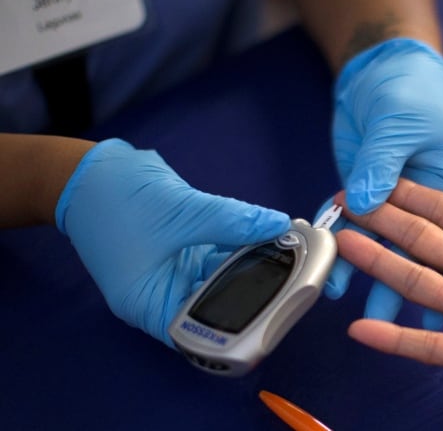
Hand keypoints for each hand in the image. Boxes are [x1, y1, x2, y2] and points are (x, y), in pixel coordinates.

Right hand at [56, 139, 289, 346]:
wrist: (88, 169)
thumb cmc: (117, 199)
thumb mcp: (181, 212)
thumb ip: (233, 221)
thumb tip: (278, 225)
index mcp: (149, 304)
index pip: (201, 334)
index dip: (239, 328)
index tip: (277, 311)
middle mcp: (162, 295)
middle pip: (217, 305)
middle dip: (254, 291)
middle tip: (295, 279)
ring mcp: (173, 272)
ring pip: (222, 278)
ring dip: (252, 265)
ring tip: (290, 254)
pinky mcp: (182, 251)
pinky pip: (217, 255)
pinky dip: (240, 247)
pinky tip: (269, 238)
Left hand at [326, 38, 442, 328]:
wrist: (378, 70)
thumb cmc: (412, 90)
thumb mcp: (401, 124)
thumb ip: (383, 165)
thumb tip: (366, 202)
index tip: (440, 312)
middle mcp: (426, 204)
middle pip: (418, 255)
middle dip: (405, 289)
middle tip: (394, 320)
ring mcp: (393, 202)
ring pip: (382, 247)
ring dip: (368, 274)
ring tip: (357, 308)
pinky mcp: (364, 196)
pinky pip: (352, 227)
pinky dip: (340, 244)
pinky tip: (329, 266)